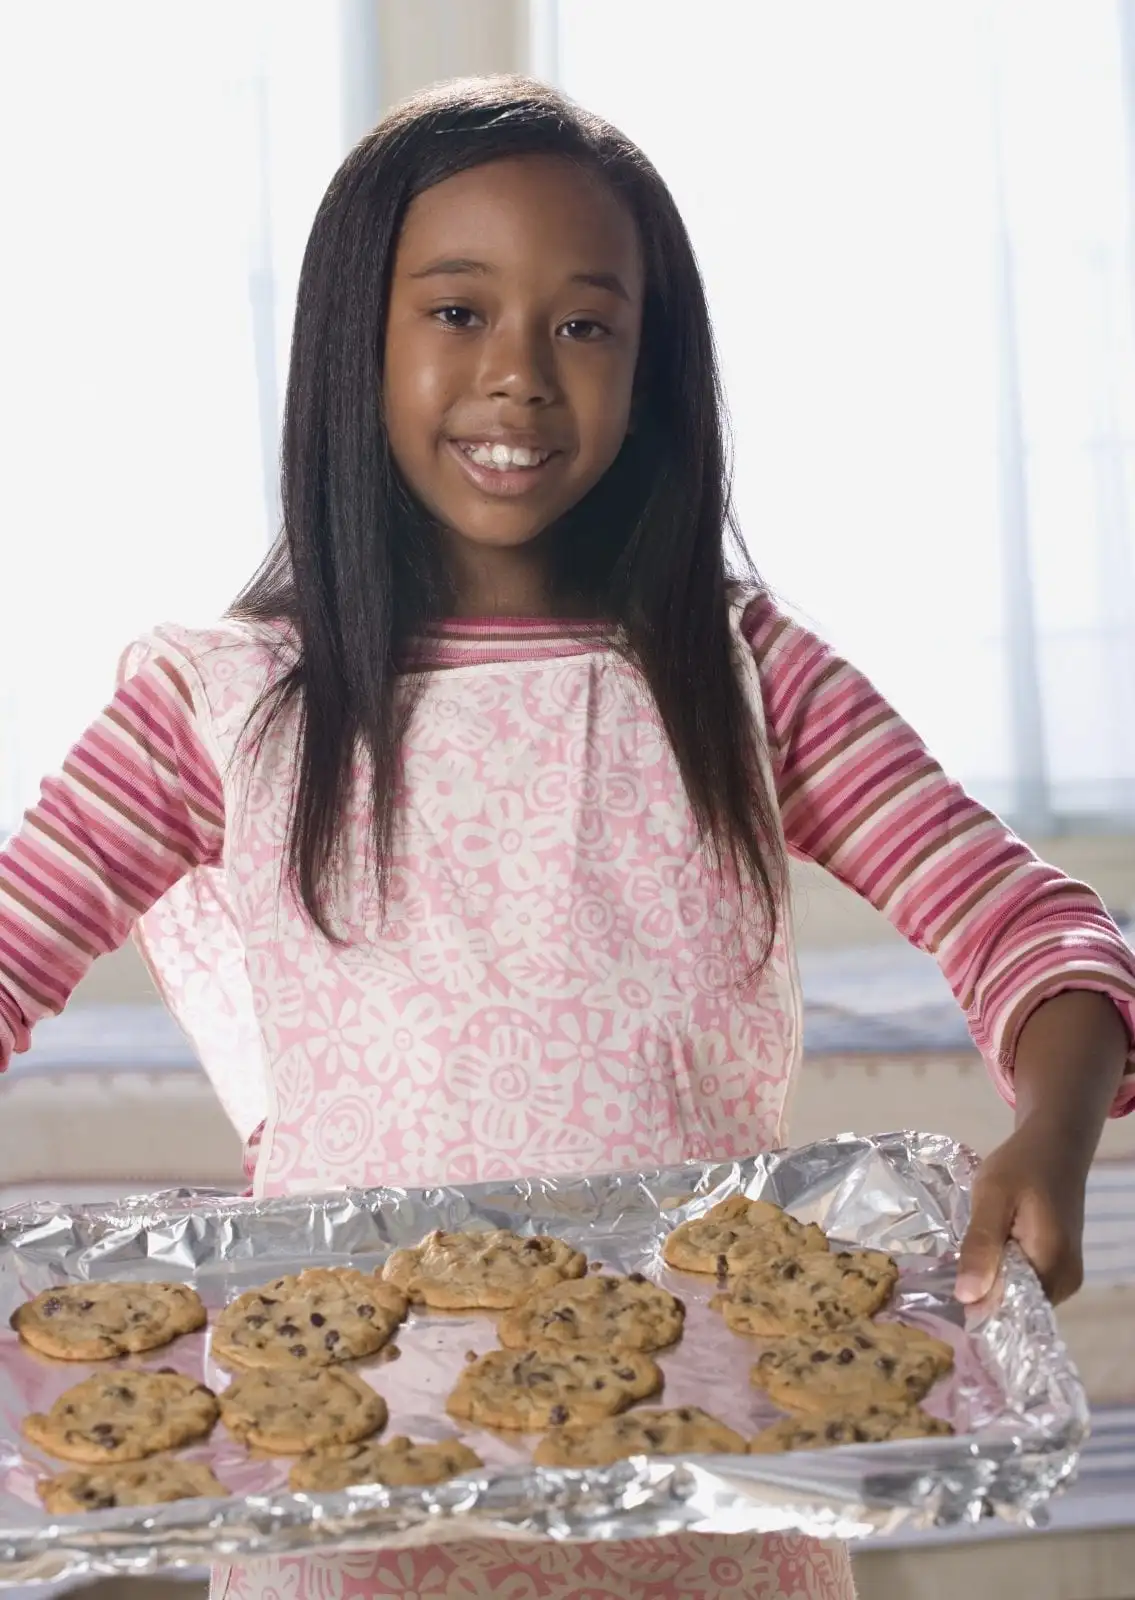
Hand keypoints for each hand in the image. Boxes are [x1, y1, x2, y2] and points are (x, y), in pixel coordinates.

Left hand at [955, 1119, 1088, 1310]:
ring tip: (966, 1255)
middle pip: (1015, 1305)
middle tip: (948, 1268)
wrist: (1053, 1143)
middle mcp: (1065, 1281)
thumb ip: (981, 1247)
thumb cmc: (1022, 1165)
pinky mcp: (1058, 1263)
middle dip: (982, 1290)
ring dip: (991, 1278)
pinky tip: (985, 1250)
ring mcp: (1065, 1274)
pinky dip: (1003, 1269)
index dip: (977, 1304)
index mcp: (1052, 1268)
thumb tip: (967, 1299)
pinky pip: (1025, 1280)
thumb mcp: (992, 1198)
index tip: (944, 1291)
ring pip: (1017, 1293)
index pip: (1010, 1310)